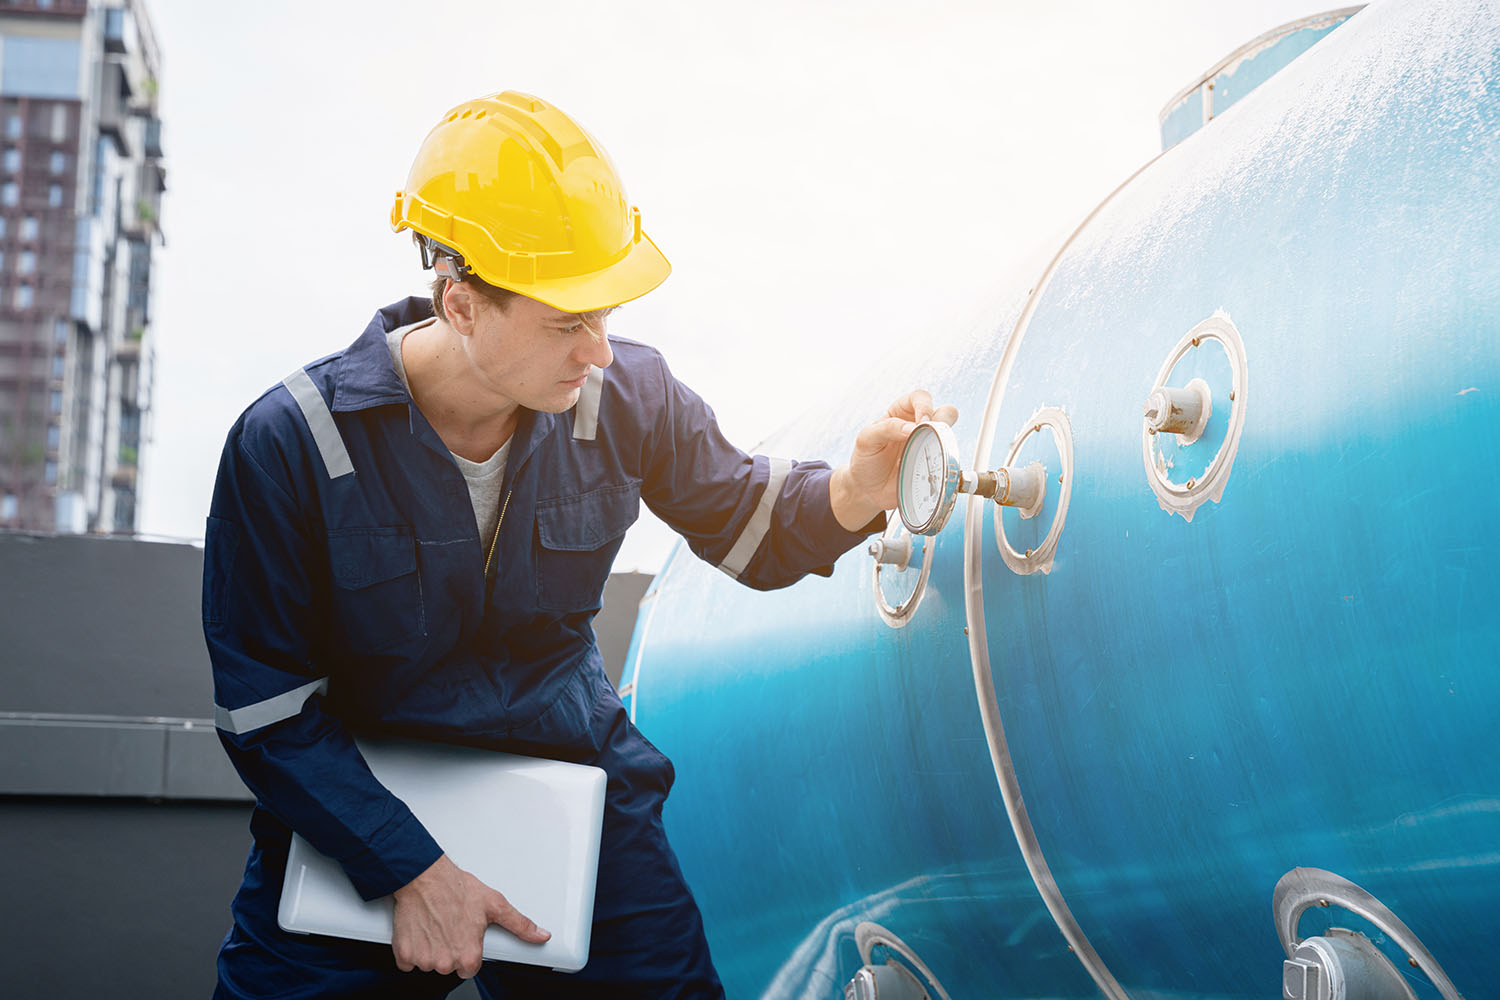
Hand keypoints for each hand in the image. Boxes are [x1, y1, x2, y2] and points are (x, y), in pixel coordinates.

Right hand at [391, 854, 549, 978]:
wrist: (424, 877)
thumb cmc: (458, 888)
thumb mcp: (495, 904)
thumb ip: (520, 925)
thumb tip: (541, 935)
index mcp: (468, 955)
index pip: (470, 969)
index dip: (468, 951)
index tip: (465, 935)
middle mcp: (445, 962)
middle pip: (449, 967)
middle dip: (450, 950)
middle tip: (450, 925)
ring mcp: (423, 959)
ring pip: (429, 964)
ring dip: (431, 949)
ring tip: (436, 924)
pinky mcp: (403, 954)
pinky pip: (408, 962)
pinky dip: (412, 949)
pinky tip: (421, 930)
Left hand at [829, 389, 957, 531]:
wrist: (868, 490)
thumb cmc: (866, 459)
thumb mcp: (867, 439)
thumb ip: (886, 428)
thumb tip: (912, 428)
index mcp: (901, 412)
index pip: (920, 397)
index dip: (925, 406)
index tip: (921, 423)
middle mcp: (918, 426)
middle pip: (945, 412)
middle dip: (942, 421)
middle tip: (930, 437)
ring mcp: (928, 445)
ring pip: (950, 434)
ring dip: (944, 442)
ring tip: (929, 454)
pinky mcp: (934, 463)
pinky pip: (949, 459)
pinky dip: (944, 462)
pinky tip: (929, 470)